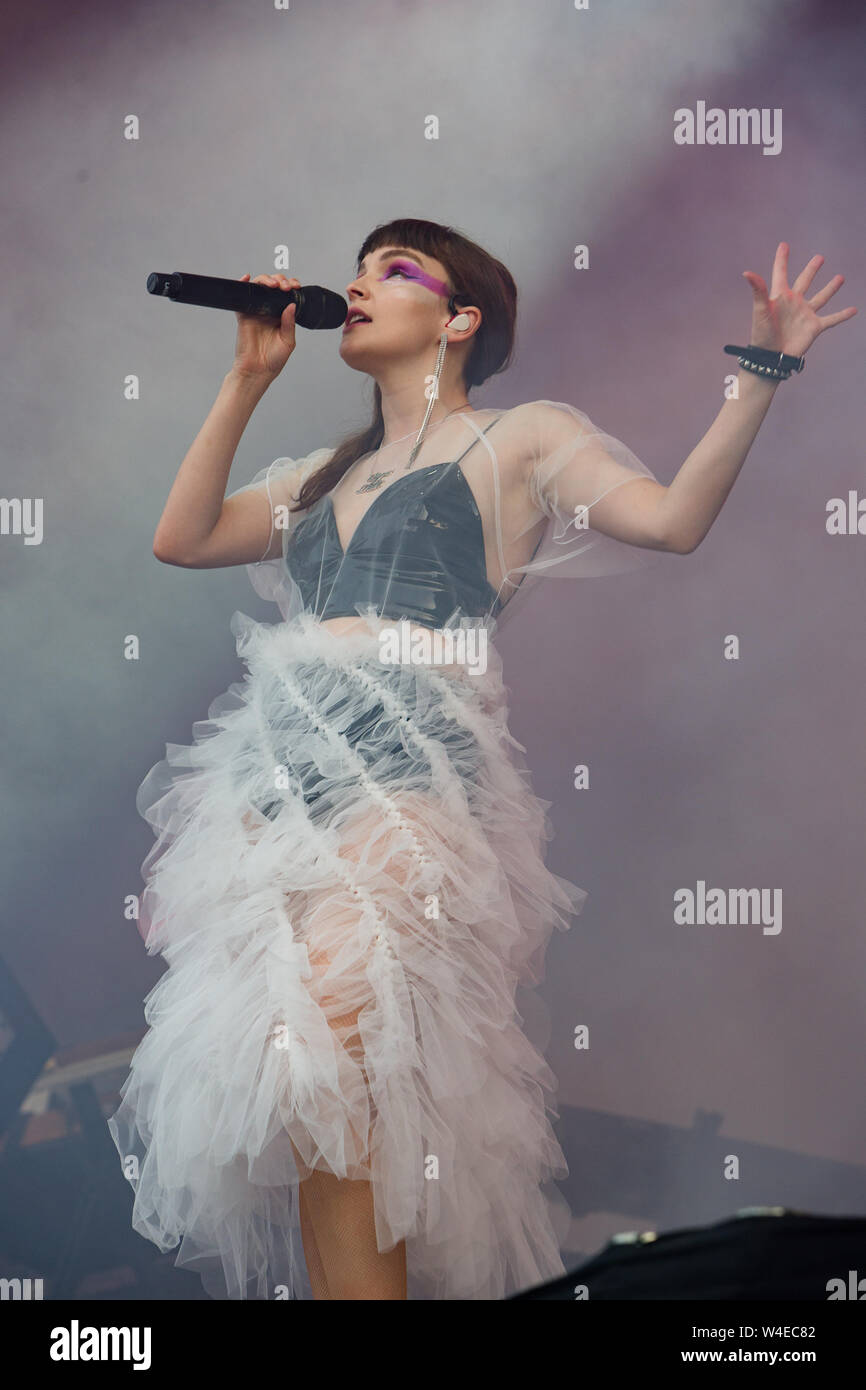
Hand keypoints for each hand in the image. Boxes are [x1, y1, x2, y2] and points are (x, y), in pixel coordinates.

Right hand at [231, 272, 299, 379]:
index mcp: (281, 315)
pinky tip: (247, 279)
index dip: (291, 286)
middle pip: (273, 287)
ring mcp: (256, 311)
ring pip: (259, 288)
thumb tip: (291, 304)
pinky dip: (243, 284)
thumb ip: (289, 323)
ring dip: (265, 280)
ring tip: (273, 285)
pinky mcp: (243, 315)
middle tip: (285, 287)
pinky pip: (242, 297)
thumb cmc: (274, 359)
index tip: (296, 286)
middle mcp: (269, 310)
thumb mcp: (288, 341)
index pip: (286, 294)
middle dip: (280, 280)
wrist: (257, 371)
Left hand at [742, 243, 855, 358]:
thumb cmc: (762, 334)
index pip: (781, 273)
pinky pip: (832, 319)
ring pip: (821, 297)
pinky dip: (842, 315)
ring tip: (840, 277)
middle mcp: (794, 303)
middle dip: (812, 269)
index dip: (782, 259)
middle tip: (819, 257)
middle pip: (804, 281)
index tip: (783, 245)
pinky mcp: (814, 327)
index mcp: (780, 296)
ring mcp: (805, 314)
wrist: (771, 358)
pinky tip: (853, 310)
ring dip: (831, 288)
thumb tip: (747, 272)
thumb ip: (758, 290)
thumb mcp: (760, 310)